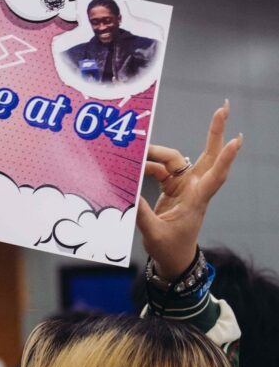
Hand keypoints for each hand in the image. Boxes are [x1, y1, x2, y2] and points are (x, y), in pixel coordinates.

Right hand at [137, 101, 241, 278]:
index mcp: (196, 200)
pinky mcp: (174, 188)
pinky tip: (134, 166)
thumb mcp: (154, 233)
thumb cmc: (170, 249)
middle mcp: (194, 188)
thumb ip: (141, 212)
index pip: (215, 176)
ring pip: (176, 159)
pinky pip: (161, 168)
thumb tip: (129, 192)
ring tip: (136, 152)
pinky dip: (148, 165)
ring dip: (157, 153)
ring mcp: (185, 186)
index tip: (237, 138)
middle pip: (208, 154)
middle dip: (216, 130)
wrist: (173, 260)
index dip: (225, 157)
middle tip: (224, 106)